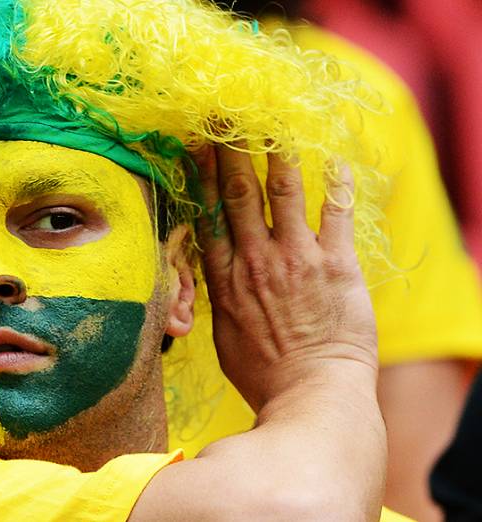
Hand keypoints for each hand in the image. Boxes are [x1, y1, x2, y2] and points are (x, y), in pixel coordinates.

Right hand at [192, 143, 377, 410]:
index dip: (200, 177)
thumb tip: (209, 287)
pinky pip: (334, 214)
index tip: (195, 145)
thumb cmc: (263, 376)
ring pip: (282, 193)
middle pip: (238, 194)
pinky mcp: (335, 264)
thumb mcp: (222, 339)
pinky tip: (335, 160)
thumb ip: (216, 303)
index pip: (208, 215)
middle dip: (231, 152)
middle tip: (227, 118)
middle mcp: (254, 260)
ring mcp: (295, 258)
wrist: (311, 395)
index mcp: (224, 278)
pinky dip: (335, 185)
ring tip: (275, 124)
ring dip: (277, 154)